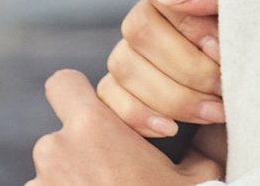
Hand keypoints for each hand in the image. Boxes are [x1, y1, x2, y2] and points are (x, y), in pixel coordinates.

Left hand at [30, 68, 222, 185]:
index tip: (96, 114)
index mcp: (93, 129)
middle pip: (59, 137)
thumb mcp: (200, 175)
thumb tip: (210, 124)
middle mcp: (56, 153)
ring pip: (49, 176)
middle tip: (112, 176)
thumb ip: (196, 143)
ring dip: (70, 184)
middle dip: (79, 153)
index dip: (77, 93)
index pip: (63, 84)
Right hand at [96, 0, 226, 141]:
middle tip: (223, 84)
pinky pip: (110, 96)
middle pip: (138, 28)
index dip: (181, 13)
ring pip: (125, 66)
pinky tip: (172, 128)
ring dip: (173, 96)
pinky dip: (139, 115)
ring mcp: (137, 44)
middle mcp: (155, 6)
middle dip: (186, 66)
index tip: (218, 42)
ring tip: (215, 111)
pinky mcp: (130, 83)